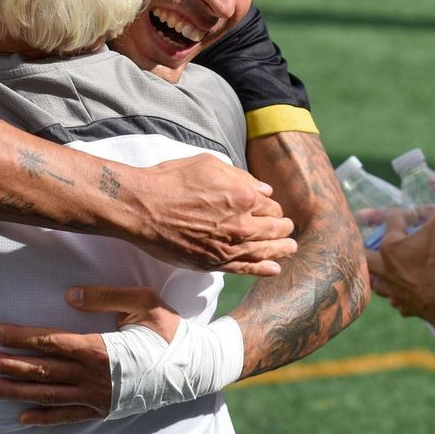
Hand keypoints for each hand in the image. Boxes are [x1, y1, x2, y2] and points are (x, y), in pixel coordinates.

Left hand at [0, 286, 180, 425]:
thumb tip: (70, 294)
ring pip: (49, 394)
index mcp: (100, 347)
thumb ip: (106, 295)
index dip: (21, 337)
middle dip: (9, 364)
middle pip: (43, 369)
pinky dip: (44, 418)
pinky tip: (22, 419)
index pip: (51, 341)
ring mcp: (98, 396)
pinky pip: (68, 417)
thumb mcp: (144, 302)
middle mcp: (94, 376)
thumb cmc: (169, 330)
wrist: (195, 368)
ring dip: (17, 391)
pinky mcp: (104, 410)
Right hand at [124, 154, 295, 276]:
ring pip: (266, 251)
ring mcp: (230, 246)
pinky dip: (264, 269)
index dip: (271, 207)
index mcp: (244, 196)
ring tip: (291, 248)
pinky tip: (275, 269)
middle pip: (274, 229)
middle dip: (283, 228)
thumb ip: (240, 176)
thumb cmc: (171, 180)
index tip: (268, 209)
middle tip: (287, 228)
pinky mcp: (215, 263)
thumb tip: (264, 188)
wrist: (143, 207)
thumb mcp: (209, 164)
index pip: (270, 205)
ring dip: (282, 249)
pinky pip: (247, 269)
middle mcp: (243, 223)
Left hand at [368, 187, 434, 319]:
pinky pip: (398, 303)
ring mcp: (395, 290)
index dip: (405, 214)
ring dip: (379, 277)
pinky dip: (399, 300)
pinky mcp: (408, 306)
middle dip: (367, 250)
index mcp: (391, 246)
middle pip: (367, 257)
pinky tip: (402, 300)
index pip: (393, 222)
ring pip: (378, 283)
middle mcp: (386, 269)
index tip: (416, 214)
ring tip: (382, 274)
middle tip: (368, 246)